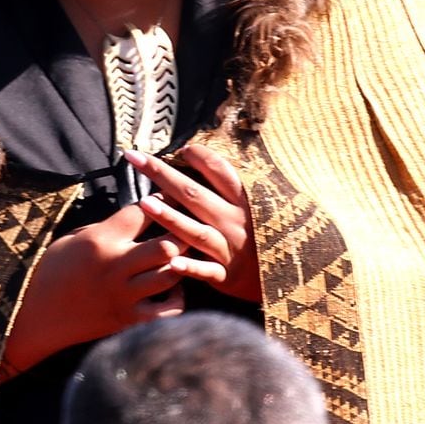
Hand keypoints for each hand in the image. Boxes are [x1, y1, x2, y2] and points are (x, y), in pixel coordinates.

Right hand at [1, 199, 204, 375]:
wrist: (35, 315)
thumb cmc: (53, 269)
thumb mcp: (76, 238)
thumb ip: (110, 227)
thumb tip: (143, 215)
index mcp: (101, 240)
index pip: (143, 212)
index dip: (162, 200)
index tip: (171, 196)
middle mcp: (116, 267)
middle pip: (167, 246)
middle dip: (182, 234)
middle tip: (187, 228)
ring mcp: (124, 296)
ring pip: (171, 275)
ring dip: (182, 264)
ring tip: (185, 256)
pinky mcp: (128, 321)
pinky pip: (168, 311)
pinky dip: (177, 299)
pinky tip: (172, 289)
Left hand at [123, 144, 261, 303]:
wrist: (289, 273)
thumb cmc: (266, 233)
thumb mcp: (259, 204)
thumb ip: (232, 184)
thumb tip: (200, 154)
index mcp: (244, 199)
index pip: (219, 169)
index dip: (199, 156)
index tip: (181, 148)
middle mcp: (235, 220)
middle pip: (194, 194)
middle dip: (162, 174)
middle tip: (135, 157)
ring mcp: (230, 248)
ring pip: (195, 231)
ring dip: (170, 217)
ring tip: (144, 203)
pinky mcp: (227, 275)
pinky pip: (207, 271)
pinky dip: (191, 268)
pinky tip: (172, 263)